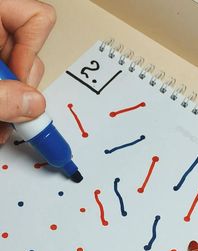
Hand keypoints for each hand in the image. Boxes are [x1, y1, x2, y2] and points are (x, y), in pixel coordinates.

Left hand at [0, 0, 55, 142]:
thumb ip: (2, 95)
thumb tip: (33, 105)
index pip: (36, 19)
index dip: (32, 54)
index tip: (18, 82)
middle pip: (31, 54)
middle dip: (24, 90)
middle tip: (11, 111)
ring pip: (20, 77)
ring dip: (15, 107)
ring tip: (1, 124)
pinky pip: (8, 87)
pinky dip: (5, 108)